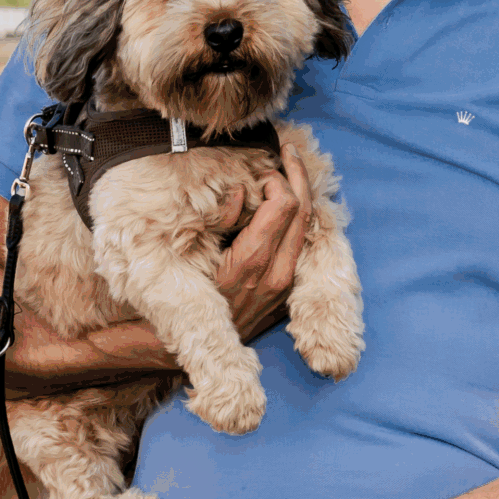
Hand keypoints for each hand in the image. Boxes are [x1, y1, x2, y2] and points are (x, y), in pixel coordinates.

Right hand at [211, 160, 311, 344]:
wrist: (199, 346)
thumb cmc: (190, 297)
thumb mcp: (197, 259)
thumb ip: (221, 223)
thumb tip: (242, 192)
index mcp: (253, 262)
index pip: (284, 205)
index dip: (276, 180)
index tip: (260, 172)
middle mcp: (278, 273)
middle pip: (304, 211)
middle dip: (297, 175)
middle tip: (288, 151)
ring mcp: (287, 283)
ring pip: (308, 225)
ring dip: (302, 192)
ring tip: (292, 167)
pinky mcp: (289, 289)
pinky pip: (302, 242)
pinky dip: (299, 214)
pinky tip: (291, 198)